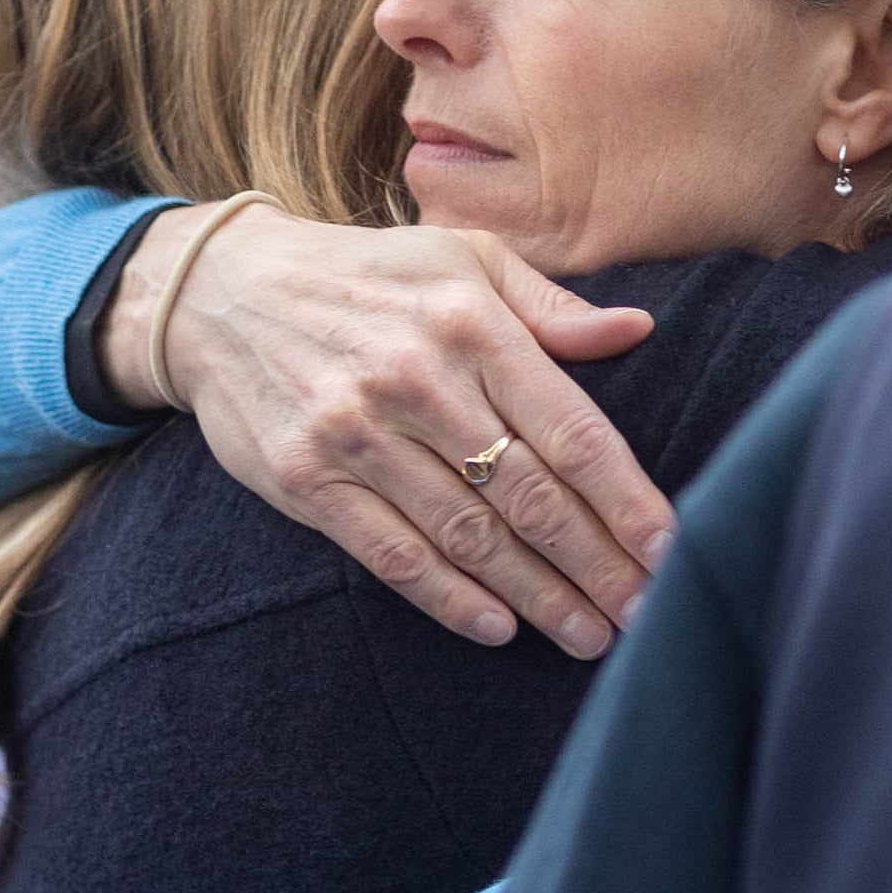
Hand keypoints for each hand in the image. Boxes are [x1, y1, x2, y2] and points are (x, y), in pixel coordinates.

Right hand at [102, 205, 675, 657]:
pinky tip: (498, 627)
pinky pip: (392, 553)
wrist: (219, 292)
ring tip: (589, 634)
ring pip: (469, 535)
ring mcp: (357, 432)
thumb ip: (548, 304)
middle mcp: (417, 378)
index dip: (628, 501)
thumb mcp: (460, 258)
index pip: (571, 430)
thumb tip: (637, 329)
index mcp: (470, 322)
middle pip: (530, 496)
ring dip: (537, 595)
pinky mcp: (306, 477)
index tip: (672, 551)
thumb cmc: (363, 276)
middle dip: (597, 565)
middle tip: (647, 614)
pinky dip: (450, 598)